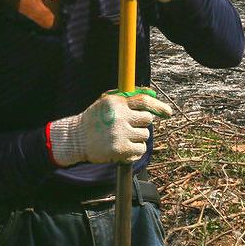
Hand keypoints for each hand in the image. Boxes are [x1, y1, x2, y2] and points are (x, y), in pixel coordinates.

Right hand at [49, 89, 173, 165]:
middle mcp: (119, 116)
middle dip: (143, 123)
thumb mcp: (107, 102)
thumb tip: (153, 94)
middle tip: (131, 126)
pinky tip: (124, 148)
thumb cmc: (95, 119)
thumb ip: (129, 97)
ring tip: (124, 137)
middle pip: (148, 119)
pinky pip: (140, 149)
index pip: (143, 101)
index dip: (158, 106)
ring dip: (139, 138)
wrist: (76, 138)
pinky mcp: (120, 149)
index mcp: (116, 102)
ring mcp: (120, 133)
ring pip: (145, 135)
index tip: (168, 113)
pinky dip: (135, 151)